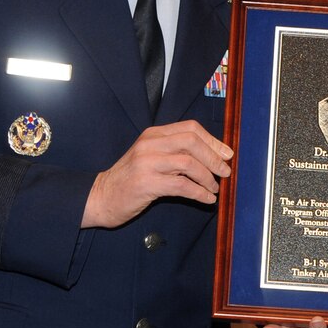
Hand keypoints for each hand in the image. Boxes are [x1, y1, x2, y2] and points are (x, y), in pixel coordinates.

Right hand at [82, 120, 232, 227]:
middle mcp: (150, 144)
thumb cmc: (131, 179)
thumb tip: (212, 157)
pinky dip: (199, 192)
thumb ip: (175, 152)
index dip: (213, 141)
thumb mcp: (151, 157)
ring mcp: (146, 163)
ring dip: (207, 177)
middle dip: (213, 157)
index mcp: (153, 134)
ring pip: (188, 163)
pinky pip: (181, 185)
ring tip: (215, 188)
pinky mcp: (146, 183)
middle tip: (225, 171)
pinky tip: (206, 199)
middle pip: (192, 142)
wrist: (101, 196)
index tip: (227, 153)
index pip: (190, 128)